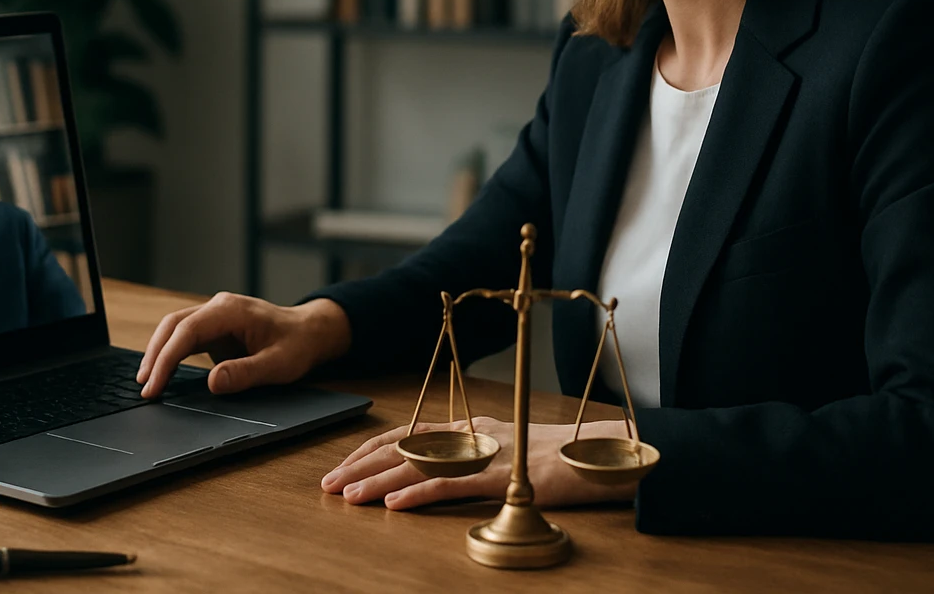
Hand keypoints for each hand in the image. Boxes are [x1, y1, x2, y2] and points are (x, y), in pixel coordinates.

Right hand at [137, 293, 351, 397]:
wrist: (310, 332)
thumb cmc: (297, 345)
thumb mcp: (278, 365)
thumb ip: (245, 373)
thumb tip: (212, 382)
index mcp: (230, 310)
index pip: (187, 330)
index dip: (167, 357)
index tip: (154, 384)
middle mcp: (218, 307)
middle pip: (173, 325)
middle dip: (155, 355)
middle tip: (144, 387)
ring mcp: (215, 315)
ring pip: (175, 329)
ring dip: (159, 353)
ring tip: (147, 383)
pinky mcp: (214, 328)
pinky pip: (185, 337)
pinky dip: (171, 354)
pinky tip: (162, 373)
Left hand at [321, 417, 638, 510]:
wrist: (605, 454)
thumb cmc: (560, 458)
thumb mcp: (510, 454)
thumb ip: (476, 460)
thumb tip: (440, 475)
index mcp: (472, 428)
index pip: (409, 434)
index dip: (371, 449)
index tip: (342, 466)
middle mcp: (472, 435)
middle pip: (404, 446)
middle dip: (361, 465)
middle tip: (329, 484)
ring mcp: (485, 454)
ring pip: (419, 465)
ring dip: (378, 482)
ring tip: (347, 495)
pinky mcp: (501, 477)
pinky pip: (450, 485)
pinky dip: (417, 493)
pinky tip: (393, 504)